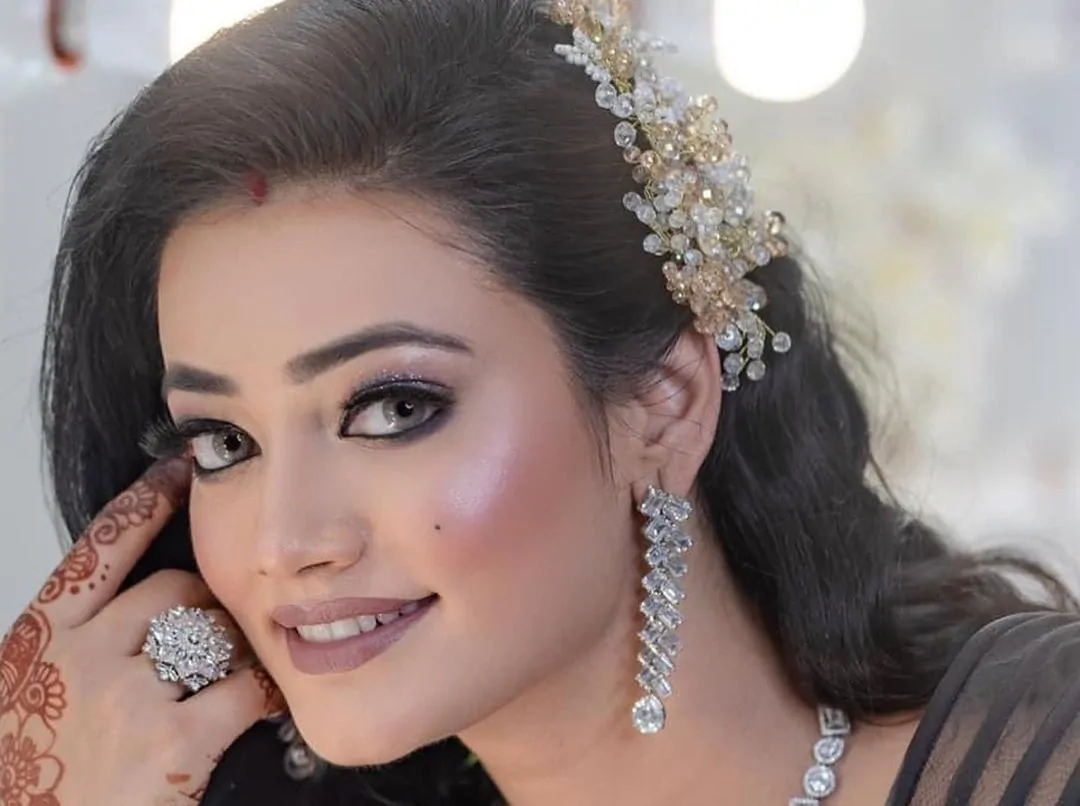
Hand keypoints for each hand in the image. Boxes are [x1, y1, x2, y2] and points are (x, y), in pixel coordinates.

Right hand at [0, 459, 283, 805]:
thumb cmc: (35, 785)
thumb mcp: (27, 702)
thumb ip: (73, 651)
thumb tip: (136, 614)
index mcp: (38, 642)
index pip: (101, 546)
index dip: (146, 502)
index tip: (178, 469)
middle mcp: (80, 657)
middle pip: (176, 588)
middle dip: (205, 610)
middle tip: (212, 650)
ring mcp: (126, 695)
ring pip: (217, 633)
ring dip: (233, 655)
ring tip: (228, 687)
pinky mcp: (173, 740)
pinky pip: (247, 686)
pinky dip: (263, 696)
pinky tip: (267, 707)